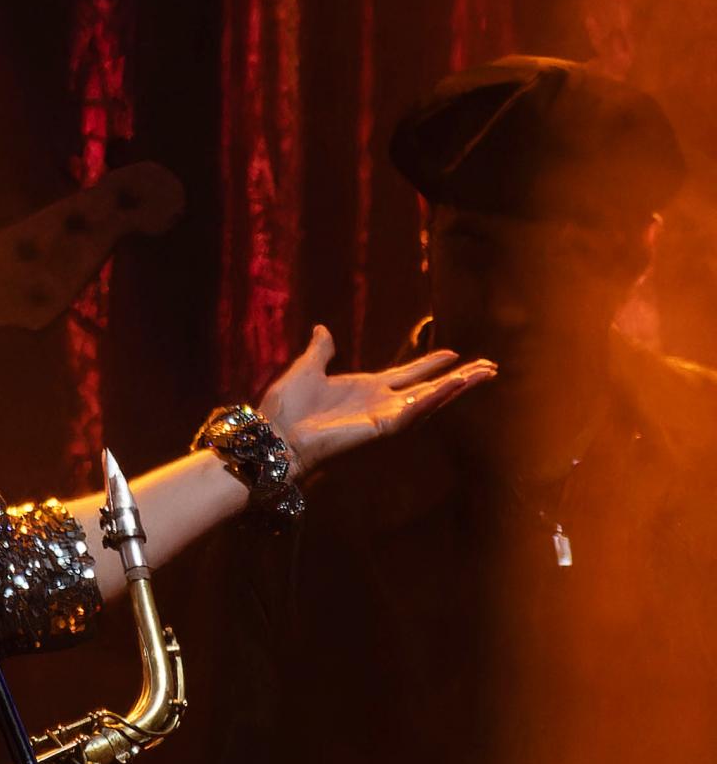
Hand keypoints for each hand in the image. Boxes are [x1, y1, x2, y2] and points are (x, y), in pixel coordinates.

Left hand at [258, 325, 495, 476]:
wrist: (274, 433)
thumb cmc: (286, 408)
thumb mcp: (307, 368)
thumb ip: (320, 351)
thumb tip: (322, 329)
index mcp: (366, 389)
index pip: (408, 374)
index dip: (430, 364)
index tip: (454, 352)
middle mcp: (380, 403)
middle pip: (430, 388)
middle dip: (460, 378)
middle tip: (490, 367)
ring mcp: (383, 416)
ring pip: (430, 400)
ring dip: (457, 387)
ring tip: (484, 374)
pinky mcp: (381, 427)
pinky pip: (414, 411)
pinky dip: (434, 398)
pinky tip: (454, 385)